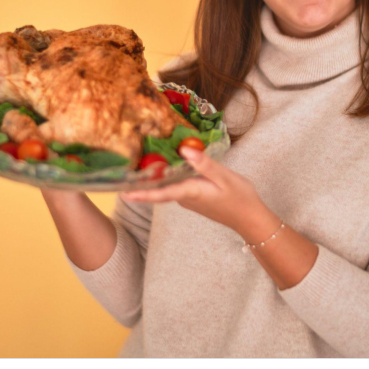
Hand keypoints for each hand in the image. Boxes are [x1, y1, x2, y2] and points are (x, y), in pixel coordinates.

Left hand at [122, 146, 268, 236]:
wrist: (249, 218)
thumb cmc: (240, 197)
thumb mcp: (225, 177)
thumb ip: (204, 164)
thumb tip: (184, 150)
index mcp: (190, 192)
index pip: (161, 192)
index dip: (141, 193)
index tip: (123, 194)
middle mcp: (184, 197)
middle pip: (158, 188)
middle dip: (139, 181)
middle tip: (119, 170)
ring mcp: (187, 198)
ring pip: (166, 186)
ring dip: (151, 177)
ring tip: (133, 163)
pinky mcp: (192, 196)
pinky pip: (174, 185)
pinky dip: (166, 176)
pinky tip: (161, 164)